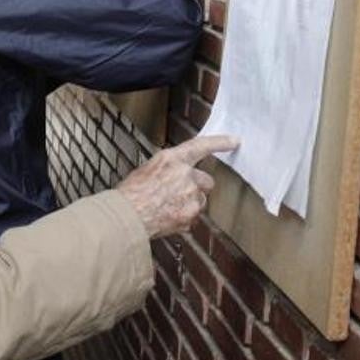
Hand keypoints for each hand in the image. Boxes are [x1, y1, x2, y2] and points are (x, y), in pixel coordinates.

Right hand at [115, 136, 238, 237]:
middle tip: (178, 192)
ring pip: (199, 200)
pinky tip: (166, 217)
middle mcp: (186, 176)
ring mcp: (191, 197)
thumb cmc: (129, 194)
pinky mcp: (191, 216)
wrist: (126, 217)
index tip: (234, 141)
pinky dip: (183, 217)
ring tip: (166, 207)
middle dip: (197, 186)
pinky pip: (193, 216)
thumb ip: (167, 169)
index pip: (201, 146)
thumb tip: (174, 174)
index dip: (219, 143)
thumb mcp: (146, 170)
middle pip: (206, 180)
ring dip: (189, 203)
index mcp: (172, 160)